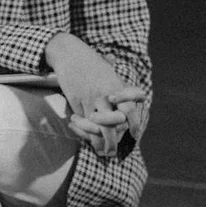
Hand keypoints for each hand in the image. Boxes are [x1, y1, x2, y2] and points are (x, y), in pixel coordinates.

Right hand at [44, 33, 144, 157]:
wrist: (70, 54)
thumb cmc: (92, 63)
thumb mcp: (109, 73)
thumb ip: (119, 87)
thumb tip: (133, 98)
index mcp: (117, 86)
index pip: (130, 109)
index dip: (134, 123)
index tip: (135, 135)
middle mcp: (106, 94)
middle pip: (116, 121)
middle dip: (116, 138)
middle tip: (116, 151)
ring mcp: (90, 98)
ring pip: (99, 125)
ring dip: (102, 141)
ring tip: (103, 151)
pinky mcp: (76, 101)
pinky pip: (83, 121)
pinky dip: (86, 133)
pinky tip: (88, 140)